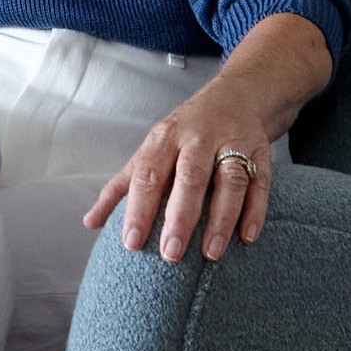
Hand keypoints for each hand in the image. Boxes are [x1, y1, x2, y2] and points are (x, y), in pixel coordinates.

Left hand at [84, 80, 277, 263]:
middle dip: (179, 217)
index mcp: (165, 138)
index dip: (139, 209)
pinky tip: (246, 237)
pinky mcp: (260, 152)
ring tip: (210, 253)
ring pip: (229, 181)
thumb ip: (120, 187)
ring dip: (220, 219)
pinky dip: (255, 211)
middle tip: (171, 254)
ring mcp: (232, 143)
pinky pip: (260, 183)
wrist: (236, 96)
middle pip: (190, 178)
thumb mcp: (149, 151)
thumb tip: (90, 222)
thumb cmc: (184, 132)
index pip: (148, 174)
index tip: (132, 242)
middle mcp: (198, 138)